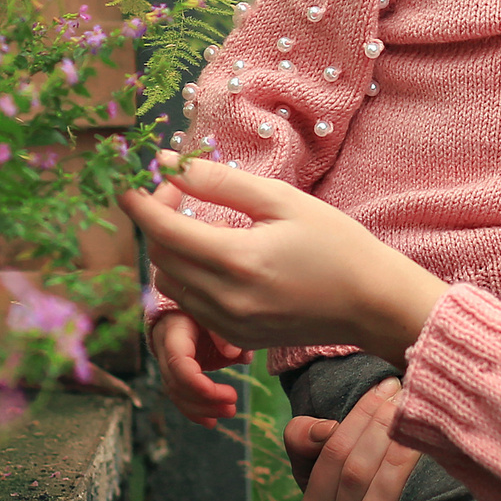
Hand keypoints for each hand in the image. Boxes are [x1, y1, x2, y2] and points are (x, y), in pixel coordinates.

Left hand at [119, 154, 450, 364]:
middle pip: (160, 259)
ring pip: (170, 285)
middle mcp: (226, 300)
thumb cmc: (335, 243)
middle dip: (157, 222)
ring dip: (170, 252)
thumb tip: (168, 163)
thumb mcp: (280, 200)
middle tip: (179, 192)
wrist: (372, 303)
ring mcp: (230, 325)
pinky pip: (192, 306)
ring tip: (196, 223)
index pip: (163, 231)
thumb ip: (219, 182)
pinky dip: (189, 278)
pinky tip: (215, 255)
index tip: (128, 182)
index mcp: (237, 261)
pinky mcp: (237, 338)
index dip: (139, 204)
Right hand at [151, 309, 247, 426]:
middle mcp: (163, 350)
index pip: (179, 365)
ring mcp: (165, 362)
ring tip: (228, 413)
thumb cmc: (203, 307)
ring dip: (201, 409)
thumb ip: (223, 332)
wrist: (185, 304)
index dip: (199, 386)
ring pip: (176, 394)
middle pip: (176, 384)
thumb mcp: (213, 313)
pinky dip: (193, 410)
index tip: (229, 395)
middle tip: (233, 407)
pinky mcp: (172, 372)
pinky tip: (210, 422)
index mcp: (173, 331)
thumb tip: (234, 354)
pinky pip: (178, 395)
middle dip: (205, 401)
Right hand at [288, 379, 419, 500]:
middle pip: (353, 476)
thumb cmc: (359, 490)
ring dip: (396, 464)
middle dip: (381, 430)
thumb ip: (303, 438)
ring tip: (419, 431)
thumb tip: (326, 431)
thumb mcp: (322, 464)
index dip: (359, 417)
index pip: (331, 455)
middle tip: (407, 397)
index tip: (386, 387)